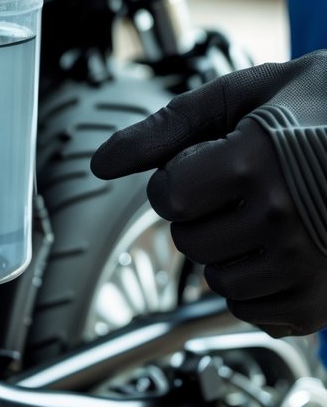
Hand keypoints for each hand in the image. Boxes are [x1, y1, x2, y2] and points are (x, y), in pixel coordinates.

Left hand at [90, 53, 326, 335]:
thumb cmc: (317, 104)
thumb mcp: (239, 96)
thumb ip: (164, 130)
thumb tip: (102, 162)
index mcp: (257, 160)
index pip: (167, 195)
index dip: (175, 177)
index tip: (204, 163)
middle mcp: (283, 217)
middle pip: (187, 239)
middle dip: (201, 212)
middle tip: (244, 183)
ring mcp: (306, 264)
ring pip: (214, 278)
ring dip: (226, 249)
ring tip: (267, 212)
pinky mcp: (320, 301)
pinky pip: (249, 311)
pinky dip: (254, 285)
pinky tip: (281, 247)